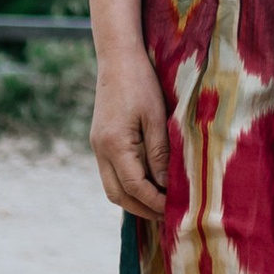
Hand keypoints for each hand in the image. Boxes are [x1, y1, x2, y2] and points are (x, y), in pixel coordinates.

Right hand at [90, 45, 171, 218]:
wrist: (117, 58)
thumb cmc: (141, 82)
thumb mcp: (156, 117)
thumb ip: (160, 153)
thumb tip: (165, 186)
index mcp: (114, 145)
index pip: (135, 188)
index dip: (155, 203)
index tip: (176, 210)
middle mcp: (100, 150)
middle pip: (118, 195)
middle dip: (142, 210)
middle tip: (168, 216)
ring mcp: (97, 146)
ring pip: (112, 187)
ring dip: (134, 200)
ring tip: (160, 205)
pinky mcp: (100, 141)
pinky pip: (111, 173)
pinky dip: (128, 185)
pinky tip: (148, 184)